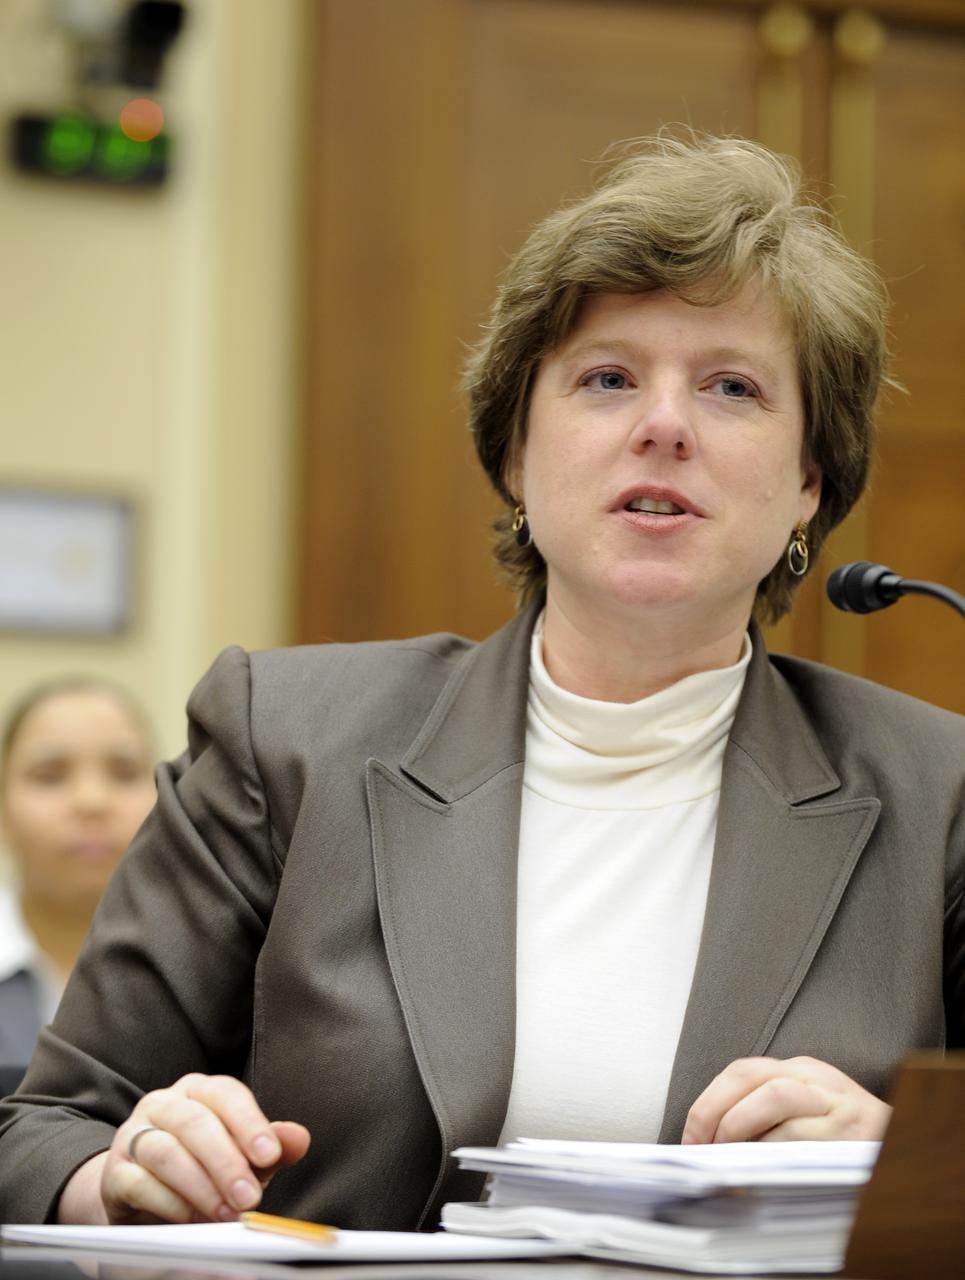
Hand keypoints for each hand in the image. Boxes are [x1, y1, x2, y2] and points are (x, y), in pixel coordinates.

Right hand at [61, 1073, 309, 1223]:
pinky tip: (189, 1217)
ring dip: (199, 1186)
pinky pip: (137, 1182)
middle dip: (226, 1162)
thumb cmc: (203, 1166)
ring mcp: (134, 1135)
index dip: (249, 1122)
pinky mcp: (114, 1173)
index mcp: (199, 1091)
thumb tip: (299, 1139)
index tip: (269, 1155)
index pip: (225, 1094)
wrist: (144, 1194)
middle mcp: (164, 1105)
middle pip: (195, 1123)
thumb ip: (272, 1146)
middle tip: (249, 1198)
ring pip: (165, 1151)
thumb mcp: (243, 1155)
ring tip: (224, 1214)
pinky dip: (167, 1202)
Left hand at [681, 1055, 891, 1143]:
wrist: (910, 1146)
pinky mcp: (852, 1132)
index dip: (707, 1104)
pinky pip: (804, 1136)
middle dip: (716, 1113)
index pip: (741, 1071)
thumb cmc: (846, 1135)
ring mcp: (835, 1103)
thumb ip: (765, 1116)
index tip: (691, 1138)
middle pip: (752, 1077)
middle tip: (702, 1148)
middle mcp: (815, 1079)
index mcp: (799, 1069)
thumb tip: (710, 1143)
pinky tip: (761, 1172)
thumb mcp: (808, 1111)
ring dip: (742, 1129)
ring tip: (729, 1159)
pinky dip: (775, 1153)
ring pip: (776, 1098)